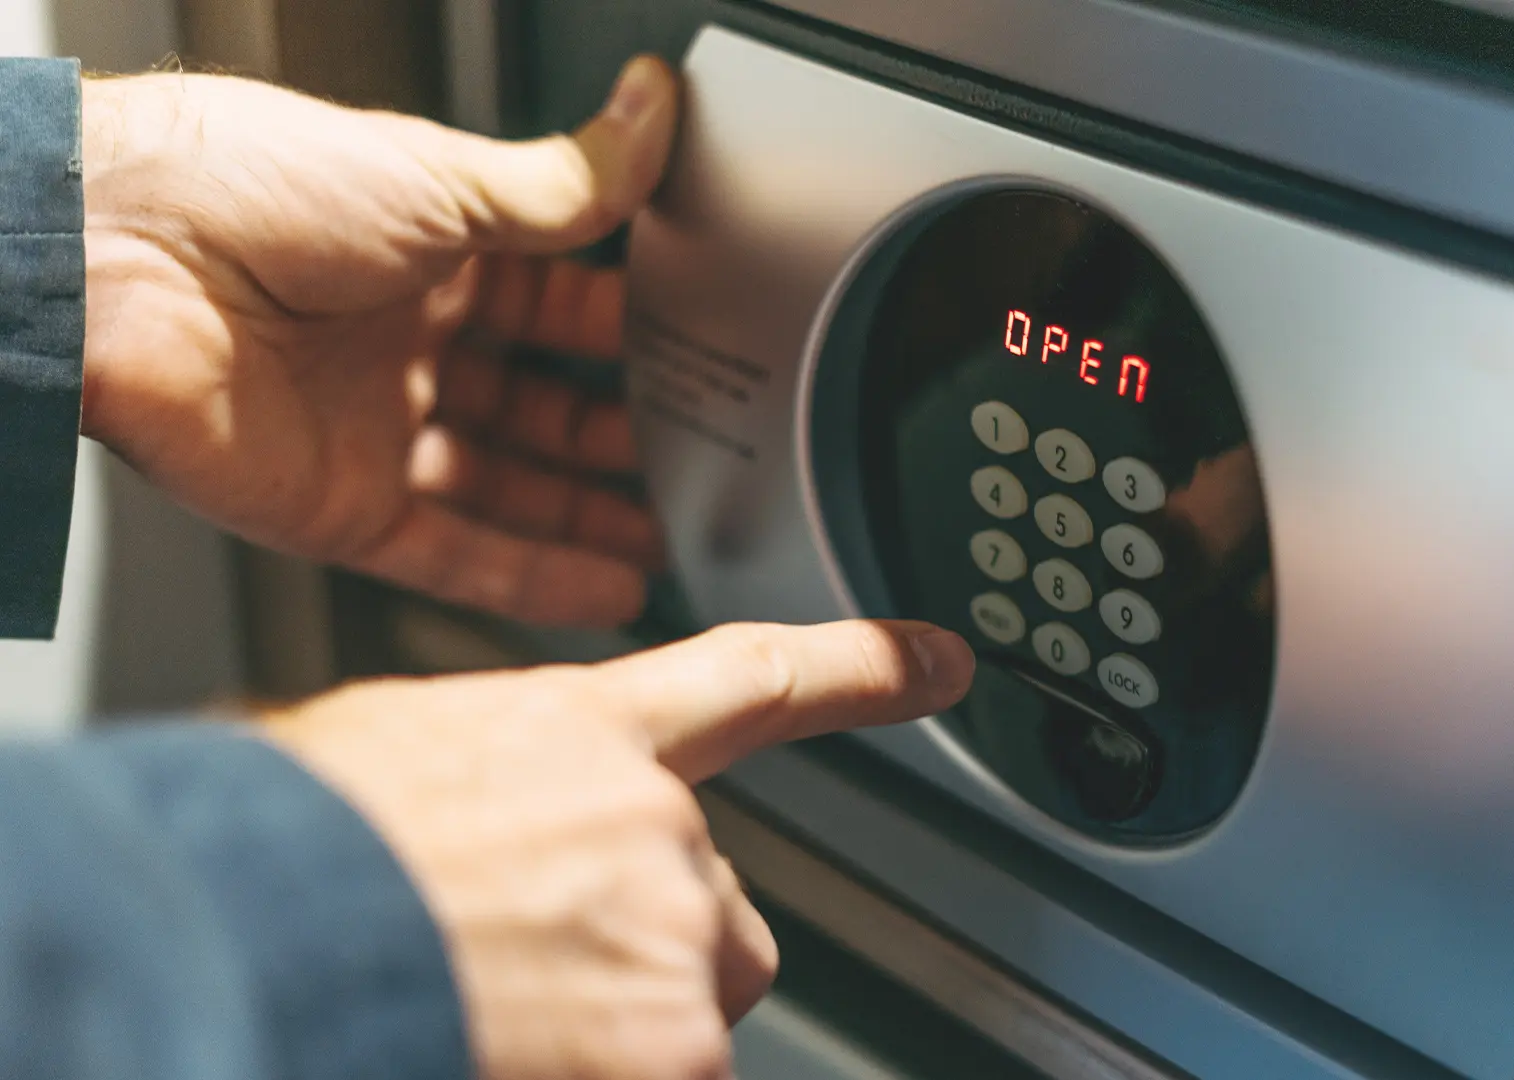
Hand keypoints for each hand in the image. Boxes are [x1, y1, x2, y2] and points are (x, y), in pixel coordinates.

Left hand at [79, 58, 677, 625]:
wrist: (112, 260)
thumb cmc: (245, 188)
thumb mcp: (441, 178)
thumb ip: (567, 184)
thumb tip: (651, 118)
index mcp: (425, 252)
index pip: (553, 302)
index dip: (624, 329)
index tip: (697, 349)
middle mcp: (397, 343)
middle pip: (535, 404)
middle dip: (617, 433)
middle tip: (699, 456)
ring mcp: (370, 431)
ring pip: (505, 491)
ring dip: (589, 518)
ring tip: (673, 539)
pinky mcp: (340, 510)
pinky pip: (456, 556)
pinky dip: (535, 579)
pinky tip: (608, 590)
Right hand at [262, 619, 976, 1079]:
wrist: (251, 936)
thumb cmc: (294, 850)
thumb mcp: (394, 760)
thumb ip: (501, 786)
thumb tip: (494, 827)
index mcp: (586, 734)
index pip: (758, 681)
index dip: (866, 667)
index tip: (943, 660)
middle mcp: (658, 827)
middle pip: (718, 909)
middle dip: (652, 951)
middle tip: (536, 966)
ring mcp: (673, 937)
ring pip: (693, 1007)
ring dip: (625, 1028)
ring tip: (501, 1008)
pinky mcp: (676, 1044)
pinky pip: (671, 1073)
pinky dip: (610, 1074)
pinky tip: (514, 1049)